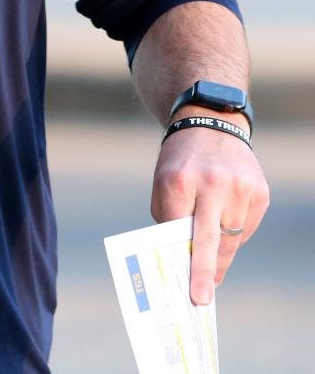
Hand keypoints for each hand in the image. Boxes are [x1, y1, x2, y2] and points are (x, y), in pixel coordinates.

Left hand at [151, 118, 269, 304]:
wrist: (210, 123)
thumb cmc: (181, 160)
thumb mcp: (163, 180)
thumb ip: (169, 216)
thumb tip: (180, 259)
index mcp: (179, 181)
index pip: (178, 231)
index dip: (180, 260)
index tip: (182, 285)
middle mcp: (212, 184)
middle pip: (209, 240)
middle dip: (204, 272)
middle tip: (201, 298)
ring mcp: (239, 188)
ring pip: (231, 238)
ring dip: (220, 254)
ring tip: (211, 268)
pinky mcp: (259, 191)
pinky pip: (246, 227)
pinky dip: (235, 232)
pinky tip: (225, 224)